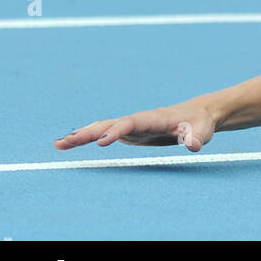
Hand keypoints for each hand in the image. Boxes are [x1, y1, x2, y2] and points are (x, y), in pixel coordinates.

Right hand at [54, 101, 217, 151]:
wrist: (198, 115)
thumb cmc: (200, 124)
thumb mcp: (202, 132)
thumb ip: (196, 137)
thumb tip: (192, 145)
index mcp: (153, 118)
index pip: (130, 123)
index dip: (115, 132)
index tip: (100, 143)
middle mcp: (137, 120)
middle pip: (109, 125)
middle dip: (87, 133)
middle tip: (65, 143)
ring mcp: (131, 126)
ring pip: (102, 128)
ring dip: (82, 136)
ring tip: (59, 145)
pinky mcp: (129, 133)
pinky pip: (104, 134)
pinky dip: (87, 138)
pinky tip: (70, 144)